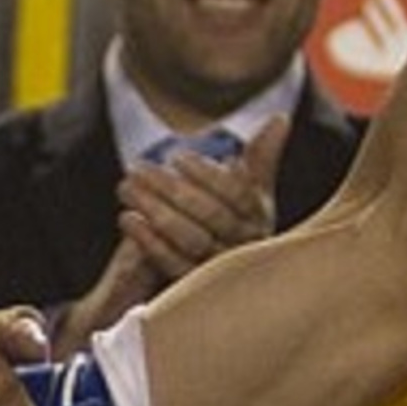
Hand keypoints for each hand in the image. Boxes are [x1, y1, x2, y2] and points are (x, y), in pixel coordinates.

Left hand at [117, 115, 288, 286]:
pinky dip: (149, 241)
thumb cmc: (238, 222)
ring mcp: (221, 269)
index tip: (175, 155)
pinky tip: (127, 219)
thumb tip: (281, 118)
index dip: (206, 173)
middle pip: (211, 215)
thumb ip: (262, 155)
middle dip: (171, 188)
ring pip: (190, 239)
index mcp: (259, 216)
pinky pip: (172, 265)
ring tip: (125, 188)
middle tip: (136, 167)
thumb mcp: (253, 191)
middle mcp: (245, 245)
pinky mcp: (195, 287)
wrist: (228, 281)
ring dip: (155, 211)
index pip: (237, 194)